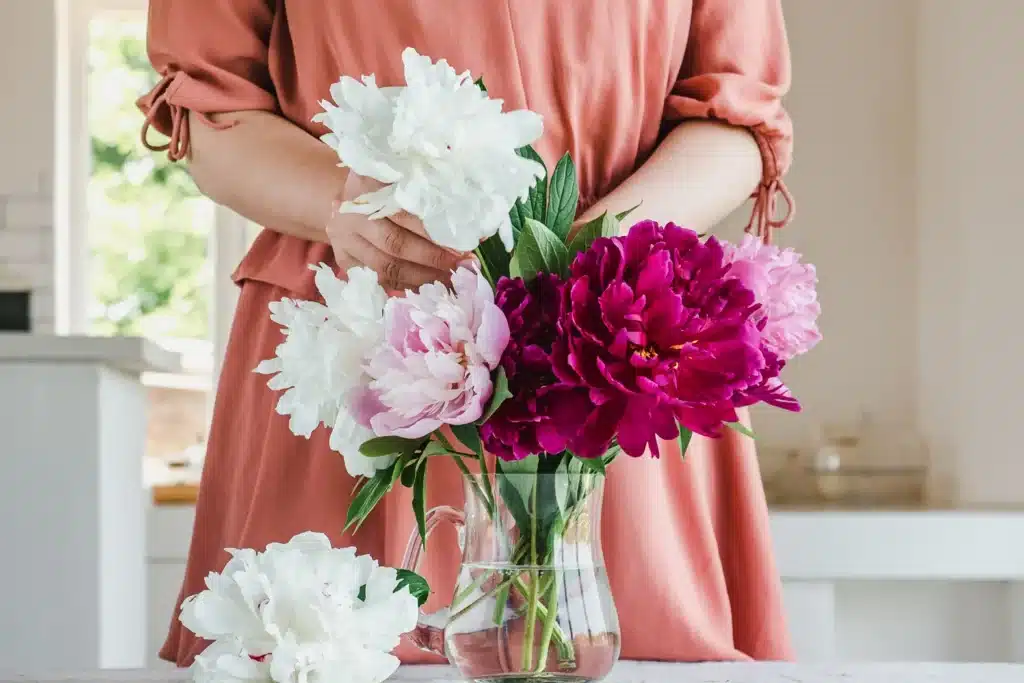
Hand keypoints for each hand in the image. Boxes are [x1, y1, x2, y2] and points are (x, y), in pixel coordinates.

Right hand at [327, 174, 466, 289]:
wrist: (345, 199)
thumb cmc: (384, 186)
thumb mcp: (402, 179)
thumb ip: (432, 197)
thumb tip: (475, 228)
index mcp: (368, 186)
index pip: (405, 214)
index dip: (434, 233)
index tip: (463, 244)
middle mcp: (352, 215)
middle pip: (395, 244)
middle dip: (433, 259)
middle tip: (461, 267)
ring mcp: (344, 240)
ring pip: (386, 267)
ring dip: (422, 278)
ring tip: (450, 280)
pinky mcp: (343, 260)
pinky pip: (378, 280)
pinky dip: (405, 286)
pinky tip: (428, 287)